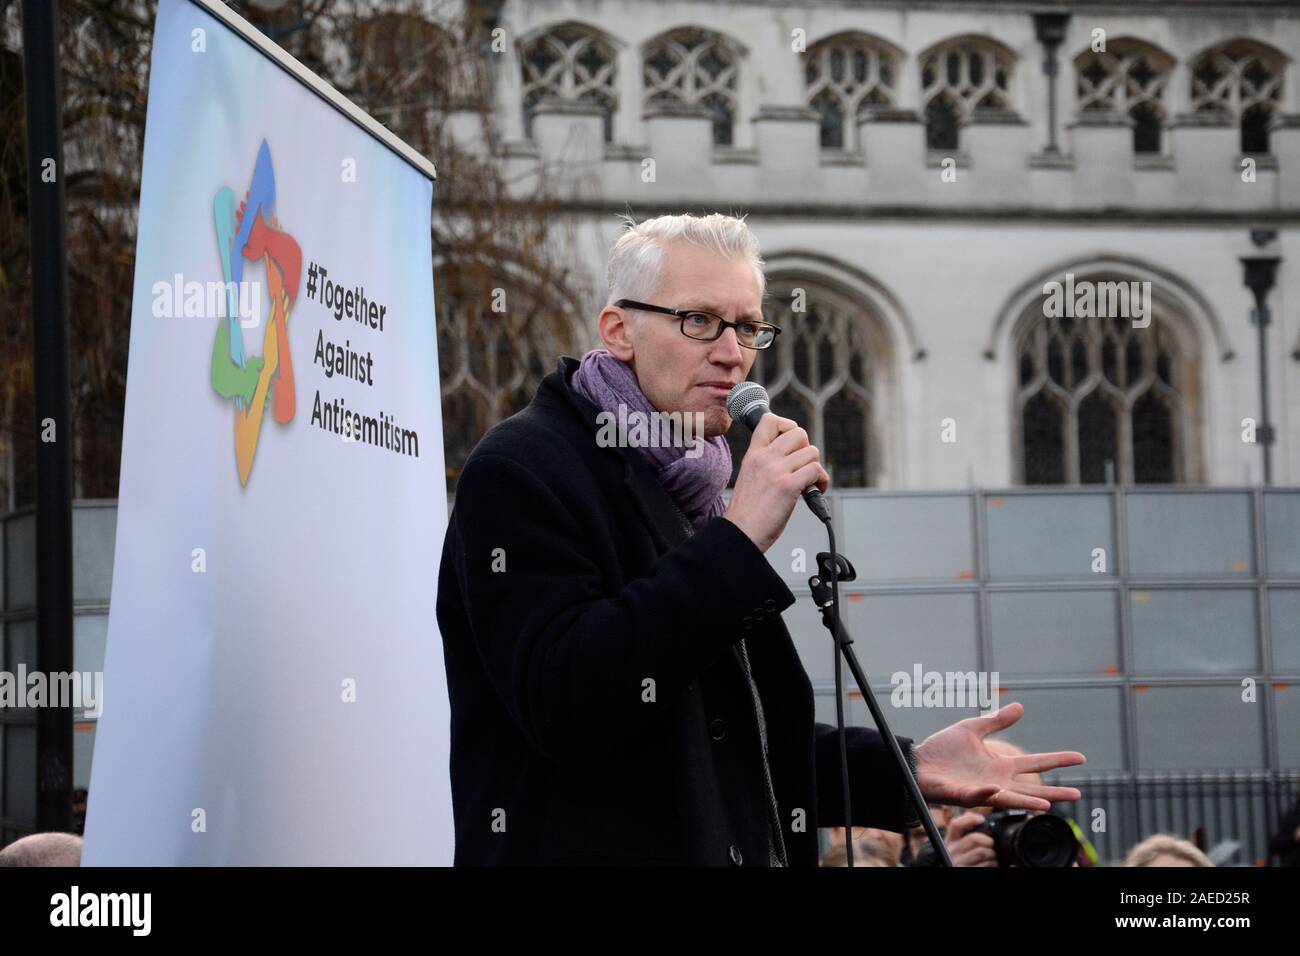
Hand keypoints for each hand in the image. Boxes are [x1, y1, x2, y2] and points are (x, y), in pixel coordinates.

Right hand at [723, 414, 828, 552]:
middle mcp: (764, 458)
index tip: (792, 444)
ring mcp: (776, 471)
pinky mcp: (788, 486)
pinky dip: (822, 481)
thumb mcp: (750, 477)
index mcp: (753, 455)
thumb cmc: (747, 512)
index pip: (769, 420)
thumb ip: (765, 463)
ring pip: (812, 451)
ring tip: (809, 483)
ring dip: (815, 468)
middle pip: (798, 432)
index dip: (787, 426)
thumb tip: (791, 456)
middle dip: (806, 449)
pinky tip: (815, 491)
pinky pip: (816, 470)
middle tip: (801, 467)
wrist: (740, 533)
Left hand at [913, 703, 1085, 811]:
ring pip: (1011, 799)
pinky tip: (997, 789)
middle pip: (1032, 789)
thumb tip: (1020, 707)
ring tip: (1048, 804)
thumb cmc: (943, 749)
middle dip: (1055, 793)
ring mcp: (982, 790)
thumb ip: (996, 721)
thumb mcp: (972, 729)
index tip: (1081, 757)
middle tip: (1078, 794)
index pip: (1035, 763)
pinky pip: (979, 796)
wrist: (918, 762)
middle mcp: (997, 780)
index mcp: (1001, 765)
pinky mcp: (964, 795)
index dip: (1058, 760)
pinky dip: (988, 793)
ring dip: (1028, 801)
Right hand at [946, 812, 996, 866]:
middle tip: (991, 843)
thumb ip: (963, 829)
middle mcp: (951, 851)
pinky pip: (985, 865)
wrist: (955, 870)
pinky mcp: (966, 870)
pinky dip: (992, 863)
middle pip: (974, 838)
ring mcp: (959, 862)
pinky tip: (989, 863)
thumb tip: (970, 814)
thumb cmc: (961, 858)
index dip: (970, 819)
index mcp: (950, 840)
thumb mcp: (957, 844)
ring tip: (991, 855)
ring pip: (982, 852)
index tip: (981, 820)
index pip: (956, 824)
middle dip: (988, 840)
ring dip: (992, 853)